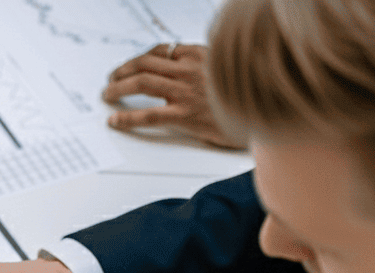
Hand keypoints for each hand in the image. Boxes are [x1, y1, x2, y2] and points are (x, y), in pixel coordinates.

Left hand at [102, 43, 245, 149]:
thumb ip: (206, 67)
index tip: (130, 65)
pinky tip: (116, 120)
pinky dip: (127, 117)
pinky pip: (148, 114)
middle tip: (112, 80)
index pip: (161, 50)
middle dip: (122, 70)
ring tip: (108, 95)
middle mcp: (191, 69)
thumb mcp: (229, 70)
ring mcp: (186, 91)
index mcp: (201, 55)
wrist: (266, 112)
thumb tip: (185, 68)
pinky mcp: (186, 114)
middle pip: (145, 63)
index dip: (140, 58)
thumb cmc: (248, 96)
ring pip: (142, 82)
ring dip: (119, 87)